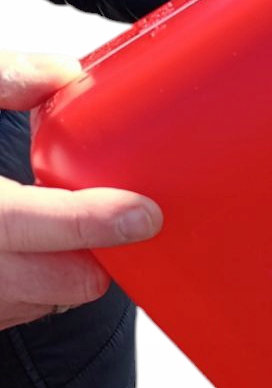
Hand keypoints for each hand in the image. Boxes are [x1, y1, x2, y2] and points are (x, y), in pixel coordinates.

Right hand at [0, 54, 162, 328]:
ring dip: (65, 272)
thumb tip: (65, 74)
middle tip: (114, 216)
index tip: (141, 213)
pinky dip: (35, 289)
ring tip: (60, 227)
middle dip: (94, 254)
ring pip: (38, 303)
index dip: (85, 222)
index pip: (15, 222)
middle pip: (50, 281)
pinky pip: (14, 313)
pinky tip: (28, 250)